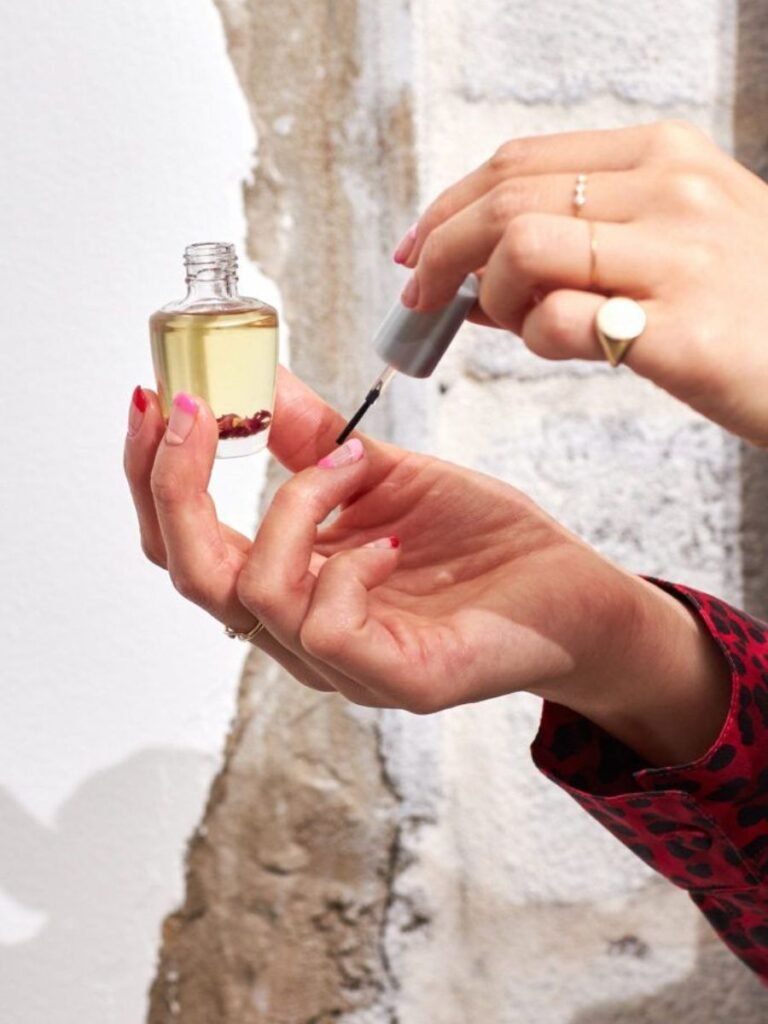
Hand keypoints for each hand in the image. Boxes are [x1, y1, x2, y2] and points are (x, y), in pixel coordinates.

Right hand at [124, 368, 728, 764]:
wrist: (573, 592)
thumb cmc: (483, 544)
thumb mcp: (385, 476)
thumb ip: (314, 443)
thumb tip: (261, 382)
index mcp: (293, 585)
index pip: (186, 546)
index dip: (155, 476)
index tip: (154, 399)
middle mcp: (301, 631)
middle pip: (190, 574)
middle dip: (174, 484)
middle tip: (190, 411)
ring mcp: (345, 665)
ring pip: (254, 595)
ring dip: (290, 507)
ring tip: (349, 468)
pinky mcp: (398, 679)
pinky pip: (327, 625)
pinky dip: (346, 563)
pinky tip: (391, 540)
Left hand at [395, 120, 767, 444]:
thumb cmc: (743, 308)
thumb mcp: (669, 245)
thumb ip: (573, 250)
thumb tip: (465, 278)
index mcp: (663, 154)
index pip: (518, 162)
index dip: (447, 207)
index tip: (416, 250)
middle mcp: (671, 189)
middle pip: (504, 201)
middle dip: (440, 254)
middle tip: (421, 300)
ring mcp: (682, 255)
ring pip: (522, 250)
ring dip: (493, 298)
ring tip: (521, 326)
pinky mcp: (684, 330)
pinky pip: (563, 321)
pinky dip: (536, 338)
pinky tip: (565, 349)